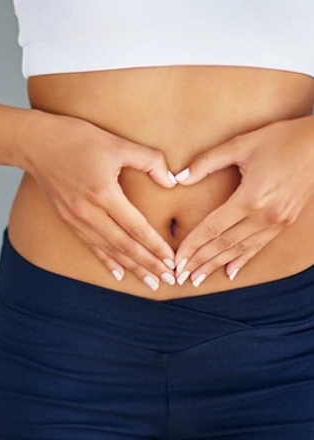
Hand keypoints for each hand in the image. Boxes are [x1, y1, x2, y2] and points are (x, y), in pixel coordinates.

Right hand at [16, 110, 178, 289]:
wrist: (35, 143)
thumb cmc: (76, 138)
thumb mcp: (117, 143)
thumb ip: (149, 160)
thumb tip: (171, 180)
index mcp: (103, 193)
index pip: (136, 227)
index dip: (156, 246)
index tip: (173, 260)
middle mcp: (88, 212)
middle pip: (124, 245)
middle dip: (148, 264)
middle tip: (169, 279)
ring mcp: (75, 218)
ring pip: (109, 250)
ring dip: (132, 267)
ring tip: (151, 281)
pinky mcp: (67, 219)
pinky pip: (90, 245)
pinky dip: (106, 261)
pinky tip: (120, 273)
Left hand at [173, 115, 313, 286]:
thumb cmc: (281, 140)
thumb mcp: (241, 144)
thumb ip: (207, 162)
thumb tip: (179, 177)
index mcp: (250, 198)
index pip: (212, 229)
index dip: (192, 246)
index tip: (177, 259)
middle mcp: (264, 215)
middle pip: (224, 244)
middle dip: (200, 261)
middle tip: (181, 276)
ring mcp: (277, 221)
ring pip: (240, 249)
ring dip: (217, 264)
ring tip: (198, 277)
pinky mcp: (285, 222)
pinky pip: (259, 246)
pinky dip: (242, 259)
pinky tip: (229, 271)